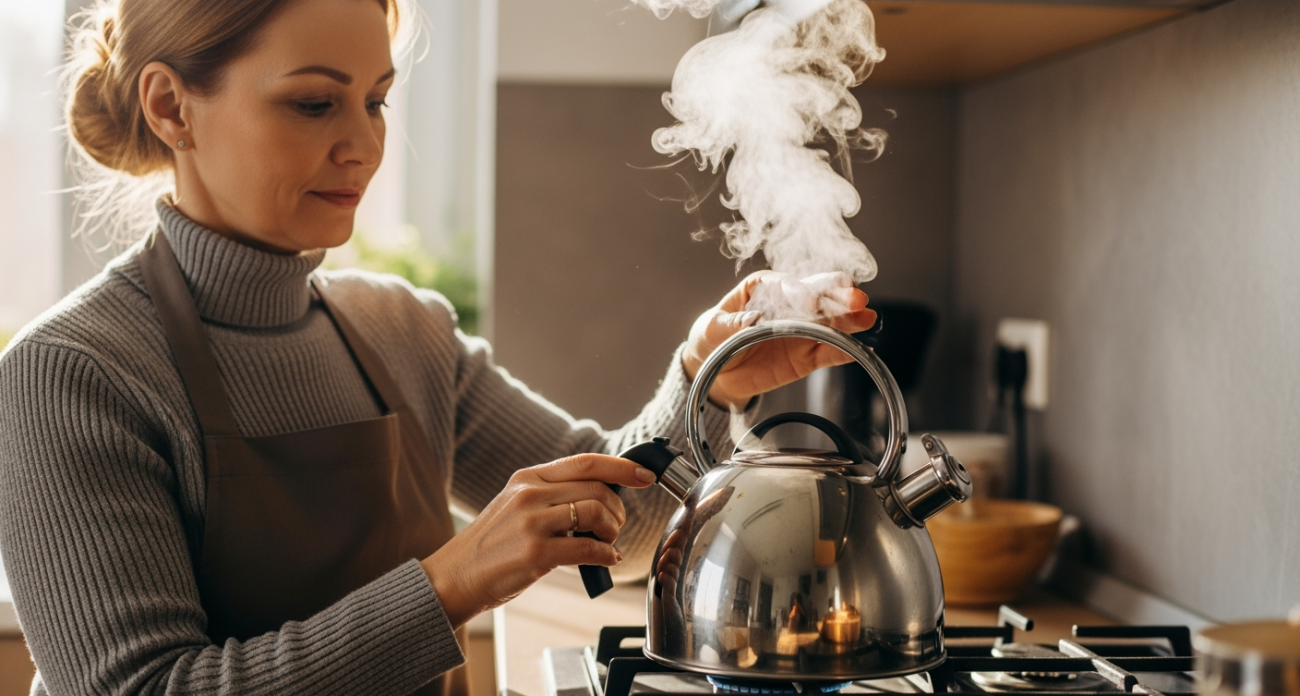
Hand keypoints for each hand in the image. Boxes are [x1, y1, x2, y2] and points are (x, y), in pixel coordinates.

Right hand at [420, 454, 655, 627]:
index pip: (585, 462)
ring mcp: (531, 523)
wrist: (454, 577)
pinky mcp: (535, 553)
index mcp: (527, 478)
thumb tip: (603, 498)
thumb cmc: (491, 546)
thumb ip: (553, 496)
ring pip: (596, 513)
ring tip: (606, 543)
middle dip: (618, 510)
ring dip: (612, 532)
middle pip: (597, 489)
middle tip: (615, 528)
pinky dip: (606, 555)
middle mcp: (530, 494)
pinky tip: (605, 560)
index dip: (621, 468)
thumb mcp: (516, 506)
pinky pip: (588, 548)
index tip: (645, 476)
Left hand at [681, 271, 877, 408]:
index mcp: (764, 287)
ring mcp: (801, 330)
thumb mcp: (711, 329)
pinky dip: (843, 351)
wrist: (714, 372)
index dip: (800, 291)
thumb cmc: (711, 338)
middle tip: (856, 298)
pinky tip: (858, 347)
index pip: (786, 285)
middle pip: (817, 297)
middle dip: (836, 297)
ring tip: (866, 318)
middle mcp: (788, 304)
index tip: (811, 301)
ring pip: (829, 322)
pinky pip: (828, 353)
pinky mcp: (807, 356)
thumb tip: (751, 319)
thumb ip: (731, 324)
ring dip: (848, 320)